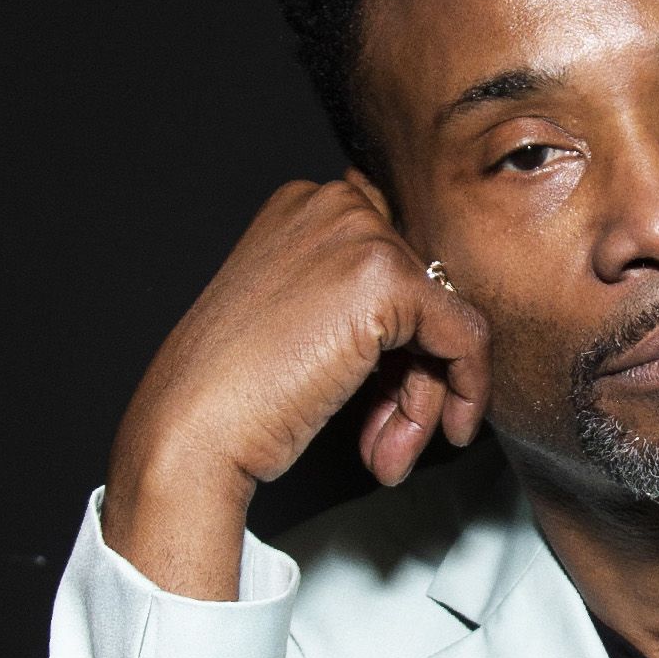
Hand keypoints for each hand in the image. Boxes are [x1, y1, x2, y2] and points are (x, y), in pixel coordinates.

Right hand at [103, 174, 489, 597]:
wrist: (193, 426)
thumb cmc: (233, 394)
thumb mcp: (302, 328)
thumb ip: (361, 314)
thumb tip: (439, 341)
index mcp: (307, 207)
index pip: (393, 269)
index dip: (396, 347)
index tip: (382, 403)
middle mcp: (334, 205)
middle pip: (422, 294)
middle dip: (412, 377)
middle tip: (388, 440)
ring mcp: (361, 237)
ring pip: (443, 321)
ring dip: (425, 399)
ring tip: (391, 453)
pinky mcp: (388, 279)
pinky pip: (465, 337)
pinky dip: (464, 390)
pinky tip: (441, 433)